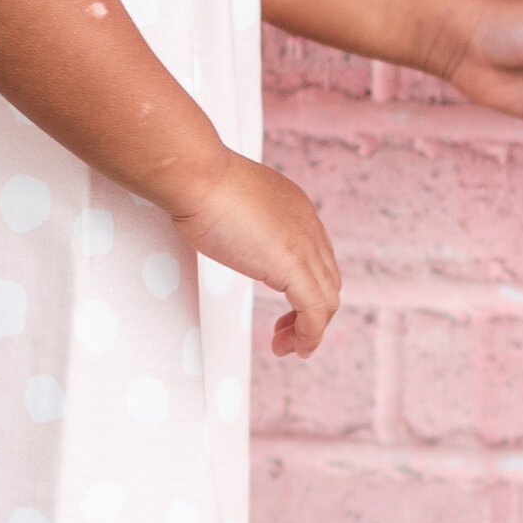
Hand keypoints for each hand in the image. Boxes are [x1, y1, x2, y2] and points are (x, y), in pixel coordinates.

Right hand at [167, 152, 341, 357]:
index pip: (316, 255)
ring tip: (288, 347)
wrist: (196, 175)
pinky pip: (314, 311)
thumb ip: (235, 218)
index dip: (305, 285)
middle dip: (310, 311)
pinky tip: (298, 348)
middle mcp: (308, 226)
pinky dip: (311, 334)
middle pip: (327, 279)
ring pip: (326, 299)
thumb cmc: (197, 182)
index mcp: (296, 208)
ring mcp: (304, 245)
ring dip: (311, 329)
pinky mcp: (293, 266)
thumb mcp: (227, 201)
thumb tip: (219, 227)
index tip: (285, 304)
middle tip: (284, 333)